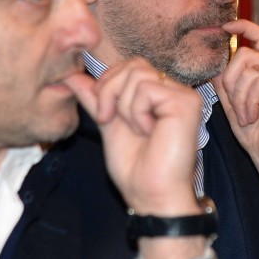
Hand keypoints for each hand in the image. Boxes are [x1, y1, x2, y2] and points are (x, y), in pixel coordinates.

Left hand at [64, 58, 201, 214]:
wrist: (149, 194)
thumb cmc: (133, 166)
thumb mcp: (107, 123)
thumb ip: (94, 97)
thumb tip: (71, 74)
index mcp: (158, 92)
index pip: (129, 65)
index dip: (107, 85)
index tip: (104, 114)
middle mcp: (173, 89)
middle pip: (133, 64)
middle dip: (110, 91)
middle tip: (111, 120)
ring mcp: (182, 94)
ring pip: (137, 75)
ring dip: (124, 106)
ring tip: (137, 130)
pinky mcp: (186, 102)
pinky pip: (147, 89)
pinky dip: (136, 112)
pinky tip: (149, 131)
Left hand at [212, 19, 258, 208]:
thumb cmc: (254, 134)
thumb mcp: (231, 102)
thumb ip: (224, 82)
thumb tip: (212, 62)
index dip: (244, 26)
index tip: (226, 26)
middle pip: (244, 55)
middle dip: (230, 81)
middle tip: (235, 106)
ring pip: (248, 70)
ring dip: (239, 97)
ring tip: (246, 116)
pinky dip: (249, 101)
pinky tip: (253, 117)